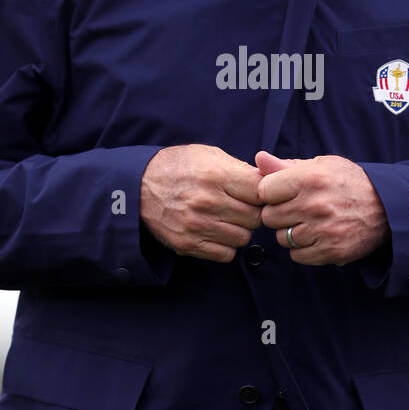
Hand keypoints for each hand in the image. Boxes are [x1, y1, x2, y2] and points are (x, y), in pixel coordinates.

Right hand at [140, 144, 262, 261]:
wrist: (138, 186)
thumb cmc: (179, 167)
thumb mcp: (209, 155)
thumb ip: (240, 168)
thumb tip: (270, 180)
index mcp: (216, 175)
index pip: (261, 192)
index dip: (264, 194)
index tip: (257, 193)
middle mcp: (207, 201)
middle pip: (255, 218)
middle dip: (253, 213)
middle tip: (242, 207)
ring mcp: (196, 225)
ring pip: (243, 238)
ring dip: (240, 230)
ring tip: (229, 219)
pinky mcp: (187, 244)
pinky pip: (226, 254)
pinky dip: (226, 246)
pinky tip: (218, 232)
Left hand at [255, 151, 389, 265]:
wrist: (388, 207)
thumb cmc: (350, 182)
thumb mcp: (322, 165)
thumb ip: (286, 165)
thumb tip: (258, 159)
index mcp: (310, 179)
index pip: (264, 190)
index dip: (270, 192)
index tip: (282, 193)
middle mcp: (314, 205)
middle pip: (269, 217)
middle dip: (279, 213)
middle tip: (296, 209)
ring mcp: (323, 230)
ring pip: (282, 238)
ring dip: (291, 232)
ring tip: (309, 223)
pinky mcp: (331, 251)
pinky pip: (297, 256)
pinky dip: (303, 249)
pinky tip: (316, 237)